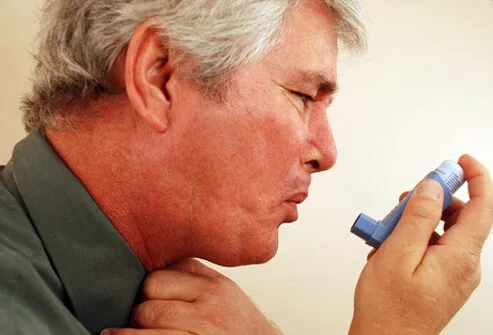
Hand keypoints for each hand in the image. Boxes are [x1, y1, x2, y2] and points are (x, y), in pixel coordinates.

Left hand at [101, 259, 280, 334]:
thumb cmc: (240, 328)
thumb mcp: (225, 294)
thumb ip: (196, 279)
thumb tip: (156, 269)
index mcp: (214, 284)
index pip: (162, 273)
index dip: (148, 287)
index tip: (145, 296)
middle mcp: (210, 301)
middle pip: (150, 292)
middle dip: (140, 307)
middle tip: (142, 318)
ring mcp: (203, 327)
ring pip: (145, 317)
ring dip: (131, 329)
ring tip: (122, 332)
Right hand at [350, 155, 492, 334]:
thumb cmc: (389, 308)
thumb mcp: (397, 254)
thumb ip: (418, 218)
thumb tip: (433, 188)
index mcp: (459, 258)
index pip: (482, 207)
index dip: (476, 178)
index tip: (461, 162)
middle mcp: (464, 266)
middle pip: (460, 217)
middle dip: (433, 201)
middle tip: (406, 199)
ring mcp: (454, 274)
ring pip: (444, 231)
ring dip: (417, 221)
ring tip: (388, 229)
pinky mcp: (442, 279)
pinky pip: (435, 247)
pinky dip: (414, 238)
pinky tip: (391, 246)